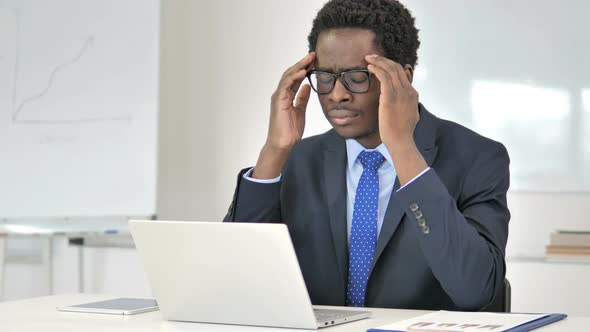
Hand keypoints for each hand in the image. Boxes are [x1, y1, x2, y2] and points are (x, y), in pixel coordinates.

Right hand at [266, 52, 315, 151]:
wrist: (283, 143)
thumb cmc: (290, 130)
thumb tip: (308, 86)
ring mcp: (278, 96)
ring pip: (288, 76)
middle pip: (292, 73)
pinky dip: (294, 77)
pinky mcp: (278, 101)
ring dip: (299, 66)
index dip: (305, 68)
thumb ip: (303, 98)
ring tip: (309, 59)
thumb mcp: (300, 110)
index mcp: (286, 95)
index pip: (296, 78)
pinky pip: (285, 85)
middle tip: (314, 55)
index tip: (316, 61)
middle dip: (302, 63)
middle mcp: (281, 93)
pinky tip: (303, 72)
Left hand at [365, 54, 426, 185]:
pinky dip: (376, 69)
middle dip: (384, 59)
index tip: (381, 64)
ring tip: (369, 58)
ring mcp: (400, 93)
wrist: (401, 141)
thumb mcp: (408, 116)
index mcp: (412, 94)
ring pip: (390, 69)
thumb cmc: (401, 132)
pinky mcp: (390, 96)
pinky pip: (384, 76)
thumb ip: (406, 106)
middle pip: (397, 68)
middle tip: (373, 56)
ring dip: (379, 61)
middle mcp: (408, 90)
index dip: (391, 66)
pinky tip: (369, 67)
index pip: (402, 74)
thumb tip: (403, 104)